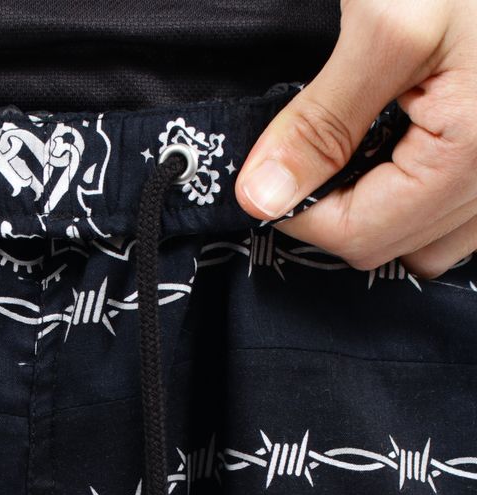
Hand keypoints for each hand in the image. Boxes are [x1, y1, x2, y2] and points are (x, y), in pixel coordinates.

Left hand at [234, 0, 476, 279]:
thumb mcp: (387, 23)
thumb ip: (323, 121)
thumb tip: (264, 195)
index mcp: (470, 159)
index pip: (360, 235)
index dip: (300, 211)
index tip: (269, 175)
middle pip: (391, 245)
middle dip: (337, 208)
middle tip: (310, 153)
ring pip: (428, 243)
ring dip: (379, 211)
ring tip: (355, 149)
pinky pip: (456, 216)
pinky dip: (417, 198)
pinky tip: (396, 150)